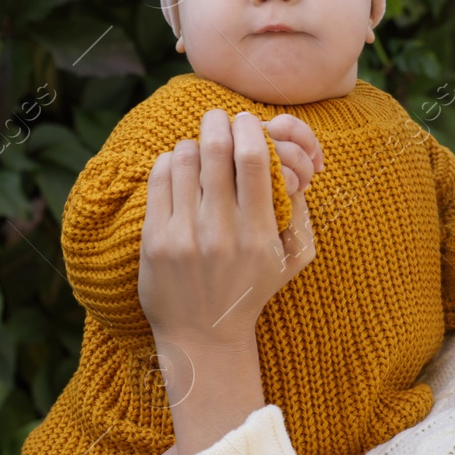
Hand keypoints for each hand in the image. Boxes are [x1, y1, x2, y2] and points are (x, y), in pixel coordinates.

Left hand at [139, 109, 316, 346]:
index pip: (255, 159)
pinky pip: (159, 178)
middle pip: (217, 150)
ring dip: (193, 143)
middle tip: (219, 118)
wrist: (204, 336)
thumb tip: (290, 161)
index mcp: (260, 233)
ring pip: (184, 158)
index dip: (249, 129)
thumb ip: (300, 210)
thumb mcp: (293, 257)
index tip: (247, 123)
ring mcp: (185, 236)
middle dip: (218, 123)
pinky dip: (168, 162)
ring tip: (199, 148)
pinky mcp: (155, 240)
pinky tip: (178, 169)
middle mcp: (221, 233)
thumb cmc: (252, 290)